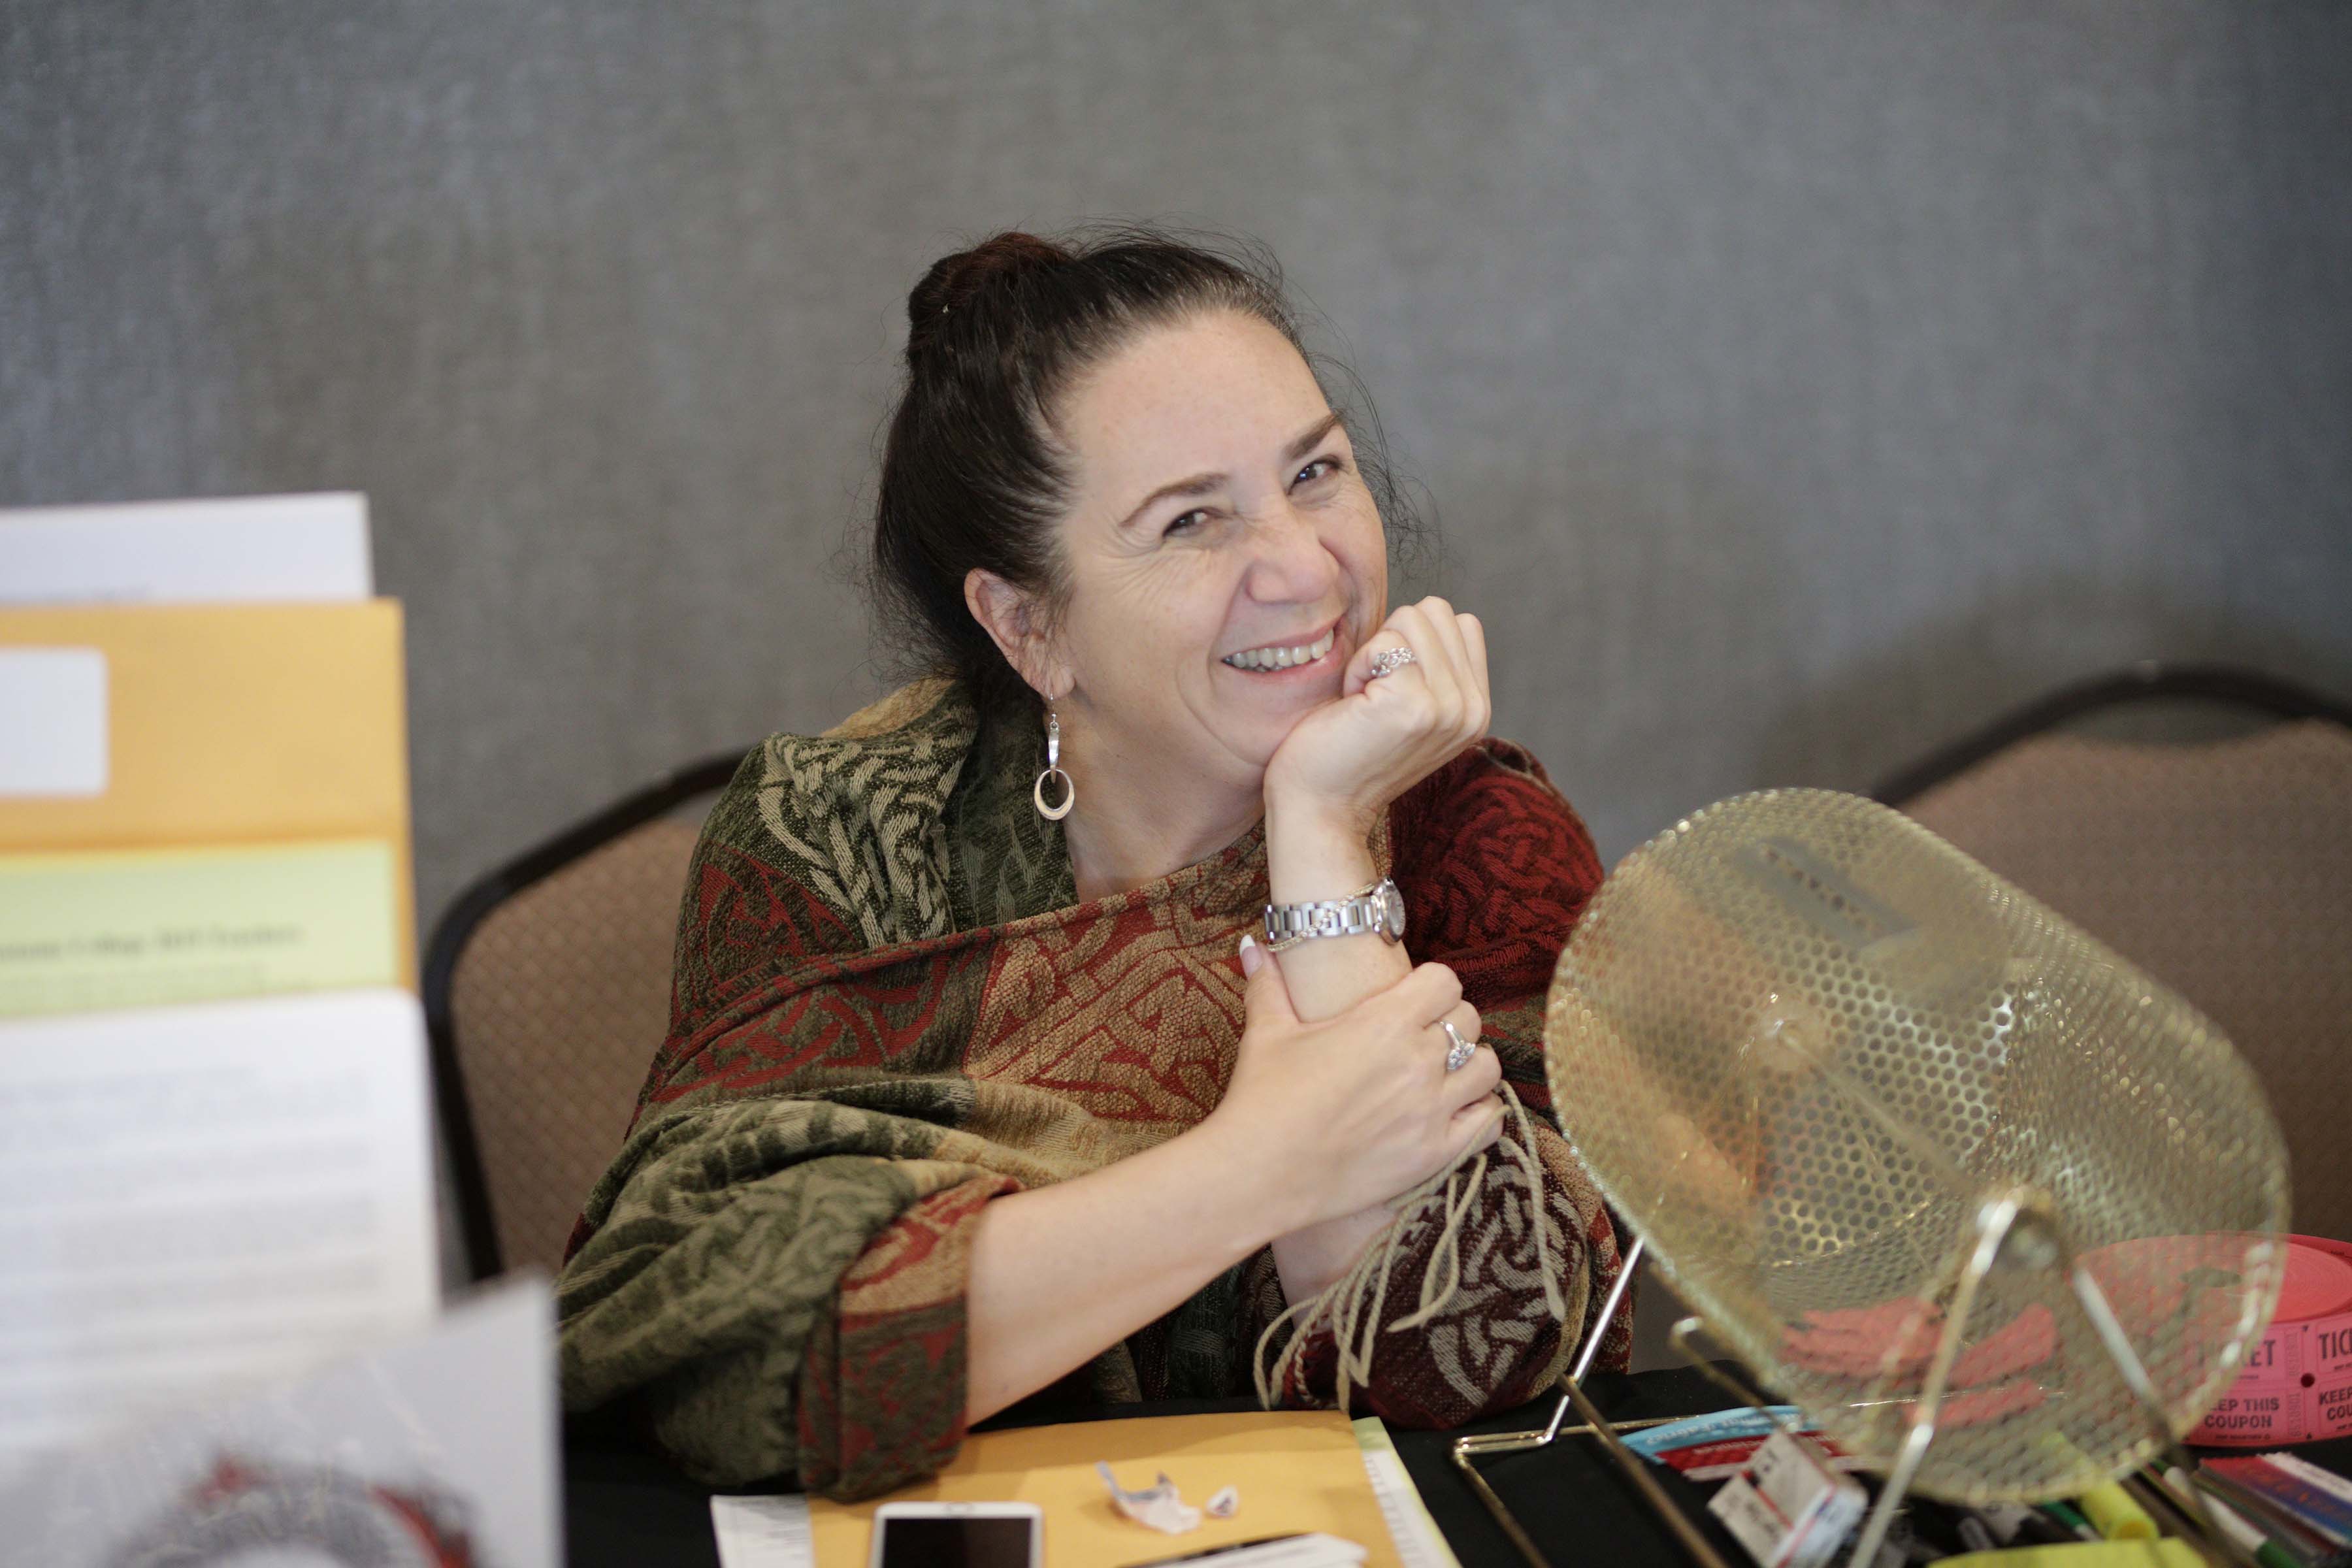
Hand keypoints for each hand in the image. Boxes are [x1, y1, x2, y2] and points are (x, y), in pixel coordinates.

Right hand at [1205, 937, 1504, 1229]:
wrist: (1260, 1174)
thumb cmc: (1262, 1100)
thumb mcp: (1266, 1033)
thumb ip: (1269, 985)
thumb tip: (1254, 946)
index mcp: (1384, 1022)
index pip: (1445, 981)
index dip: (1431, 986)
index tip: (1414, 998)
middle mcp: (1418, 1061)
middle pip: (1469, 1020)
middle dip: (1448, 1022)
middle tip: (1422, 1036)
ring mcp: (1432, 1110)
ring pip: (1487, 1068)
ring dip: (1469, 1065)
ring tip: (1444, 1073)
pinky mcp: (1436, 1153)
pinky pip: (1489, 1122)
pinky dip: (1479, 1113)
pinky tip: (1454, 1112)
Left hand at [1262, 596, 1490, 841]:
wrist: (1320, 809)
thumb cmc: (1346, 749)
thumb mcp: (1409, 707)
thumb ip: (1434, 667)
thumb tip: (1429, 612)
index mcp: (1476, 708)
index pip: (1460, 622)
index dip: (1412, 641)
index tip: (1388, 689)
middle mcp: (1472, 710)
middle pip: (1436, 612)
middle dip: (1392, 643)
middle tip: (1373, 695)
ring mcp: (1447, 708)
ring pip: (1411, 619)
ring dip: (1374, 655)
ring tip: (1364, 702)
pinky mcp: (1414, 705)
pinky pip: (1385, 643)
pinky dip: (1357, 667)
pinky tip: (1353, 706)